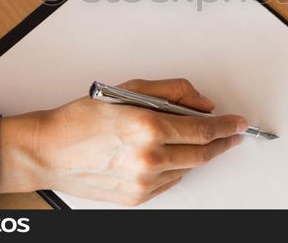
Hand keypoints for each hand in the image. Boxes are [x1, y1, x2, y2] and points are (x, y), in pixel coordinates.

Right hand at [0, 79, 247, 205]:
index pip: (203, 129)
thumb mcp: (128, 90)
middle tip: (233, 134)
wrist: (48, 151)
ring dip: (198, 154)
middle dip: (222, 142)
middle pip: (202, 153)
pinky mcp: (137, 197)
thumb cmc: (81, 118)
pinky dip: (177, 167)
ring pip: (187, 168)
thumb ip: (172, 92)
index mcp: (147, 126)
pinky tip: (171, 155)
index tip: (239, 122)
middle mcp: (148, 157)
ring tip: (197, 140)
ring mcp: (143, 182)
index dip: (227, 125)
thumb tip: (203, 103)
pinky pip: (170, 182)